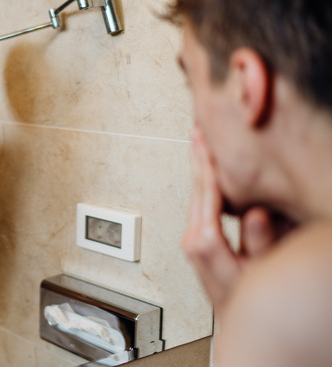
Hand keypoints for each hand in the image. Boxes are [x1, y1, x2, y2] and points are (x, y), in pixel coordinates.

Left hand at [182, 125, 277, 311]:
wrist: (240, 325)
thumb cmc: (251, 302)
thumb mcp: (260, 273)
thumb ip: (258, 243)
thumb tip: (254, 213)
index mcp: (205, 243)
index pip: (207, 193)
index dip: (208, 164)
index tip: (206, 140)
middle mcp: (194, 240)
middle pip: (196, 189)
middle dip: (199, 158)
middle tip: (198, 129)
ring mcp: (194, 242)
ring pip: (196, 195)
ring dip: (200, 168)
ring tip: (201, 142)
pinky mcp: (199, 243)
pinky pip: (201, 205)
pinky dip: (205, 185)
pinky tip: (210, 173)